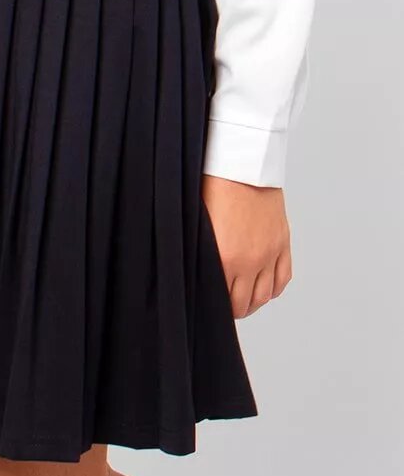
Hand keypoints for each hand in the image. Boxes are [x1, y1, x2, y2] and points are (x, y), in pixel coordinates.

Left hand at [202, 174, 292, 318]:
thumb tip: (194, 273)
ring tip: (243, 300)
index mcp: (225, 258)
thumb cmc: (214, 189)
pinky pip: (282, 279)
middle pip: (245, 303)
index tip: (211, 306)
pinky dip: (273, 288)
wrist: (242, 166)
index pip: (222, 300)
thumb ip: (200, 254)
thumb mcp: (199, 225)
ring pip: (265, 296)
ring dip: (253, 302)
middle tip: (225, 306)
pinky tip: (262, 287)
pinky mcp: (282, 243)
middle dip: (233, 309)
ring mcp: (269, 253)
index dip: (215, 307)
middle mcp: (250, 261)